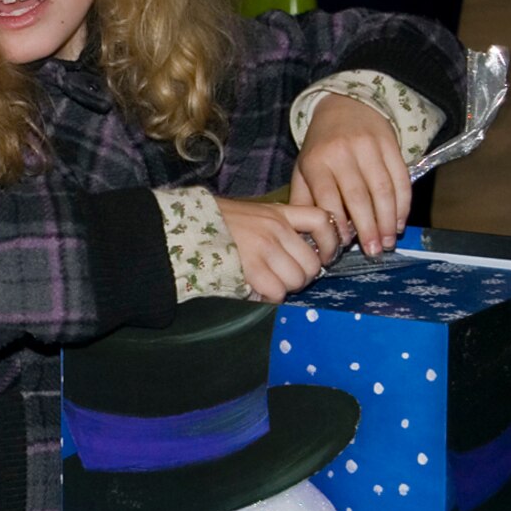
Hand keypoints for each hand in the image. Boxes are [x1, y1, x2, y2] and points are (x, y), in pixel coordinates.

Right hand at [214, 198, 340, 301]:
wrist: (180, 230)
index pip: (321, 220)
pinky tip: (255, 292)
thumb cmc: (213, 226)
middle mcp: (274, 228)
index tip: (324, 256)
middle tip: (283, 279)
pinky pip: (277, 292)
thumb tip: (302, 255)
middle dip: (301, 277)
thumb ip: (276, 228)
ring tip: (266, 285)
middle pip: (311, 262)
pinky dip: (269, 298)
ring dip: (284, 289)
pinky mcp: (252, 267)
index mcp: (276, 212)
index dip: (330, 242)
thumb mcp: (250, 215)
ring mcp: (263, 247)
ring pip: (296, 279)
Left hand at [290, 93, 411, 257]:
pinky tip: (400, 221)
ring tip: (389, 241)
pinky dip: (403, 203)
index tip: (345, 244)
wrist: (346, 105)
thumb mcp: (303, 169)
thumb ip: (305, 200)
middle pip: (359, 197)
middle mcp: (343, 153)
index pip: (329, 199)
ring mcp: (369, 147)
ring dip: (389, 219)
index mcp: (316, 162)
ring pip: (383, 189)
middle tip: (374, 252)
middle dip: (368, 228)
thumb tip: (310, 236)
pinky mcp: (391, 144)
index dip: (339, 224)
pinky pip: (401, 178)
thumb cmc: (321, 147)